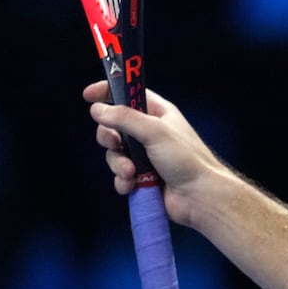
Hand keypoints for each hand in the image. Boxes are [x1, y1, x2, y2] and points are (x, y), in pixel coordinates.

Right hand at [84, 80, 219, 226]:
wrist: (199, 196)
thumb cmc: (186, 160)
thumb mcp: (155, 131)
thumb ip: (125, 118)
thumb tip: (97, 109)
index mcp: (158, 114)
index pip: (129, 95)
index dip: (108, 92)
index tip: (88, 95)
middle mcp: (150, 132)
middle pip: (114, 126)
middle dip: (109, 137)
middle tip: (115, 144)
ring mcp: (145, 155)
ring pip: (114, 153)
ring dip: (118, 164)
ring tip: (132, 173)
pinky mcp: (142, 176)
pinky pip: (120, 174)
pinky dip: (123, 180)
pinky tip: (132, 185)